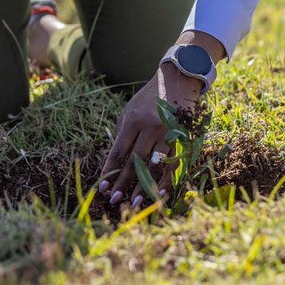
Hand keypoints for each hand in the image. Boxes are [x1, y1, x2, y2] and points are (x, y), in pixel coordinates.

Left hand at [98, 61, 203, 208]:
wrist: (178, 80)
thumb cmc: (148, 98)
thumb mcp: (129, 110)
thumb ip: (122, 133)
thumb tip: (113, 162)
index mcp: (133, 120)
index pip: (119, 152)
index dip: (110, 171)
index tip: (102, 188)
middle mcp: (151, 129)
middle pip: (135, 162)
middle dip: (123, 183)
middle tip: (114, 201)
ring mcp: (168, 135)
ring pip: (155, 167)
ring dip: (144, 187)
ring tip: (134, 203)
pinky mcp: (183, 139)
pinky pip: (173, 164)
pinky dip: (166, 181)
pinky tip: (158, 194)